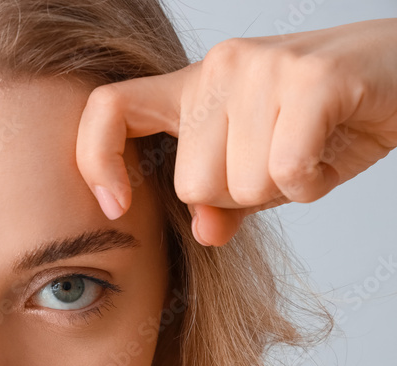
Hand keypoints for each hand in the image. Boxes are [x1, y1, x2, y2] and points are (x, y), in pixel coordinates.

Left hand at [75, 18, 396, 245]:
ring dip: (282, 190)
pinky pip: (285, 173)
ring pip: (239, 185)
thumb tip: (204, 232)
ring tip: (314, 149)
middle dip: (241, 197)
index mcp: (194, 86)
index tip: (114, 207)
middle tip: (285, 163)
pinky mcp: (312, 79)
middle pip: (191, 185)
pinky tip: (333, 151)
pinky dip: (314, 184)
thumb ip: (225, 196)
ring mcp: (262, 69)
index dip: (96, 161)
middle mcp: (218, 68)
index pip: (109, 109)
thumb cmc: (334, 120)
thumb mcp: (267, 164)